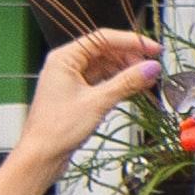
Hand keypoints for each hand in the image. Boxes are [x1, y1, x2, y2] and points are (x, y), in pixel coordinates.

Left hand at [19, 32, 160, 165]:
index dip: (131, 42)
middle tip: (152, 68)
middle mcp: (66, 65)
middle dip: (130, 58)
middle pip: (105, 51)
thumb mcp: (97, 102)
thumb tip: (151, 67)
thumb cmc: (57, 129)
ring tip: (147, 81)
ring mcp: (71, 80)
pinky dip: (119, 84)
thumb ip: (127, 82)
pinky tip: (134, 89)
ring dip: (127, 72)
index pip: (103, 38)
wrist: (41, 156)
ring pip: (105, 66)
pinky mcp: (77, 94)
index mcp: (64, 58)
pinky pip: (102, 81)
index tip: (153, 49)